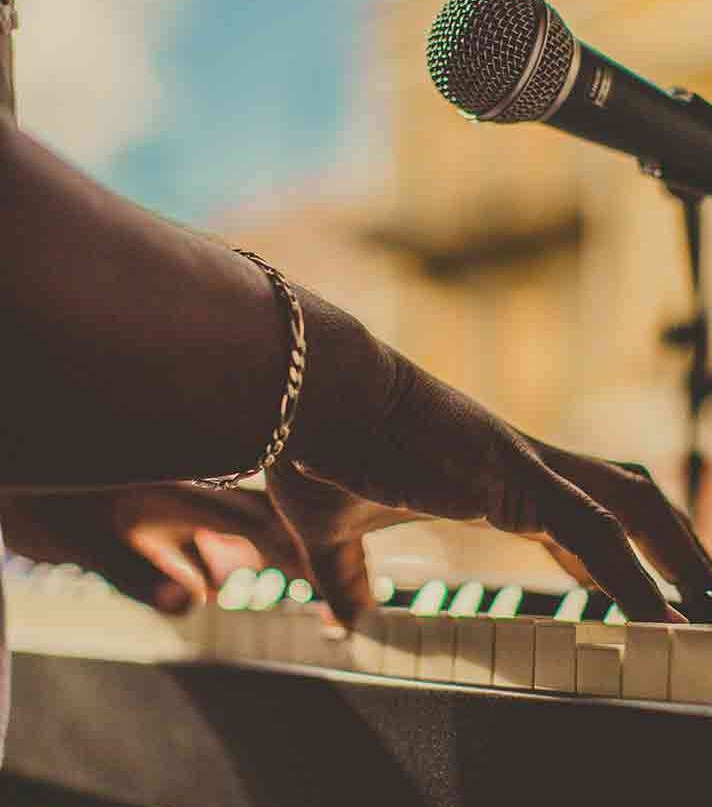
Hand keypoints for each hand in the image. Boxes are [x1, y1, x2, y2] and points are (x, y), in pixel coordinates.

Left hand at [0, 484, 302, 611]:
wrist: (21, 460)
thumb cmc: (50, 504)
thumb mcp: (90, 541)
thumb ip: (139, 574)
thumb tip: (191, 605)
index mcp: (186, 496)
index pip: (257, 520)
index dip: (296, 545)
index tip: (326, 571)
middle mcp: (187, 498)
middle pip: (256, 520)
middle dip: (289, 548)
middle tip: (319, 579)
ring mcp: (170, 508)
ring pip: (229, 530)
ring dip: (253, 555)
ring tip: (280, 580)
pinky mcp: (150, 520)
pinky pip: (195, 543)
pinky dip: (211, 565)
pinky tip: (208, 587)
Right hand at [278, 288, 711, 622]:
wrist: (309, 396)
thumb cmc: (323, 450)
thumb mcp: (334, 536)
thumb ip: (348, 578)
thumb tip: (344, 620)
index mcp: (497, 481)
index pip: (586, 521)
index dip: (630, 557)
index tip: (663, 593)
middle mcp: (526, 467)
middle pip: (632, 503)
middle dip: (682, 548)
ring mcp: (526, 465)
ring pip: (633, 507)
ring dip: (683, 555)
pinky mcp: (513, 473)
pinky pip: (593, 532)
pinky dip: (634, 577)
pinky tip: (663, 622)